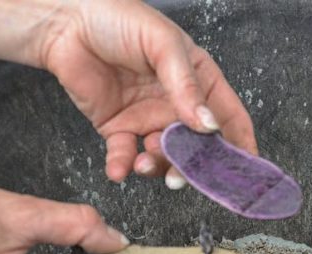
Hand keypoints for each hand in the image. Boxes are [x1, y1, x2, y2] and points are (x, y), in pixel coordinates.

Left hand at [39, 0, 257, 185]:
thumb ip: (186, 86)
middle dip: (195, 166)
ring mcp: (149, 119)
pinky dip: (123, 167)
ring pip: (164, 156)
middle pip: (198, 146)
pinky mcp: (119, 128)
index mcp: (199, 80)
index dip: (240, 145)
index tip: (245, 172)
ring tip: (145, 162)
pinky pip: (126, 155)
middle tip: (185, 176)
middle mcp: (177, 104)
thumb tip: (209, 125)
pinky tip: (119, 169)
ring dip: (158, 166)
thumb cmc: (118, 19)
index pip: (229, 117)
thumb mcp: (162, 45)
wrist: (66, 22)